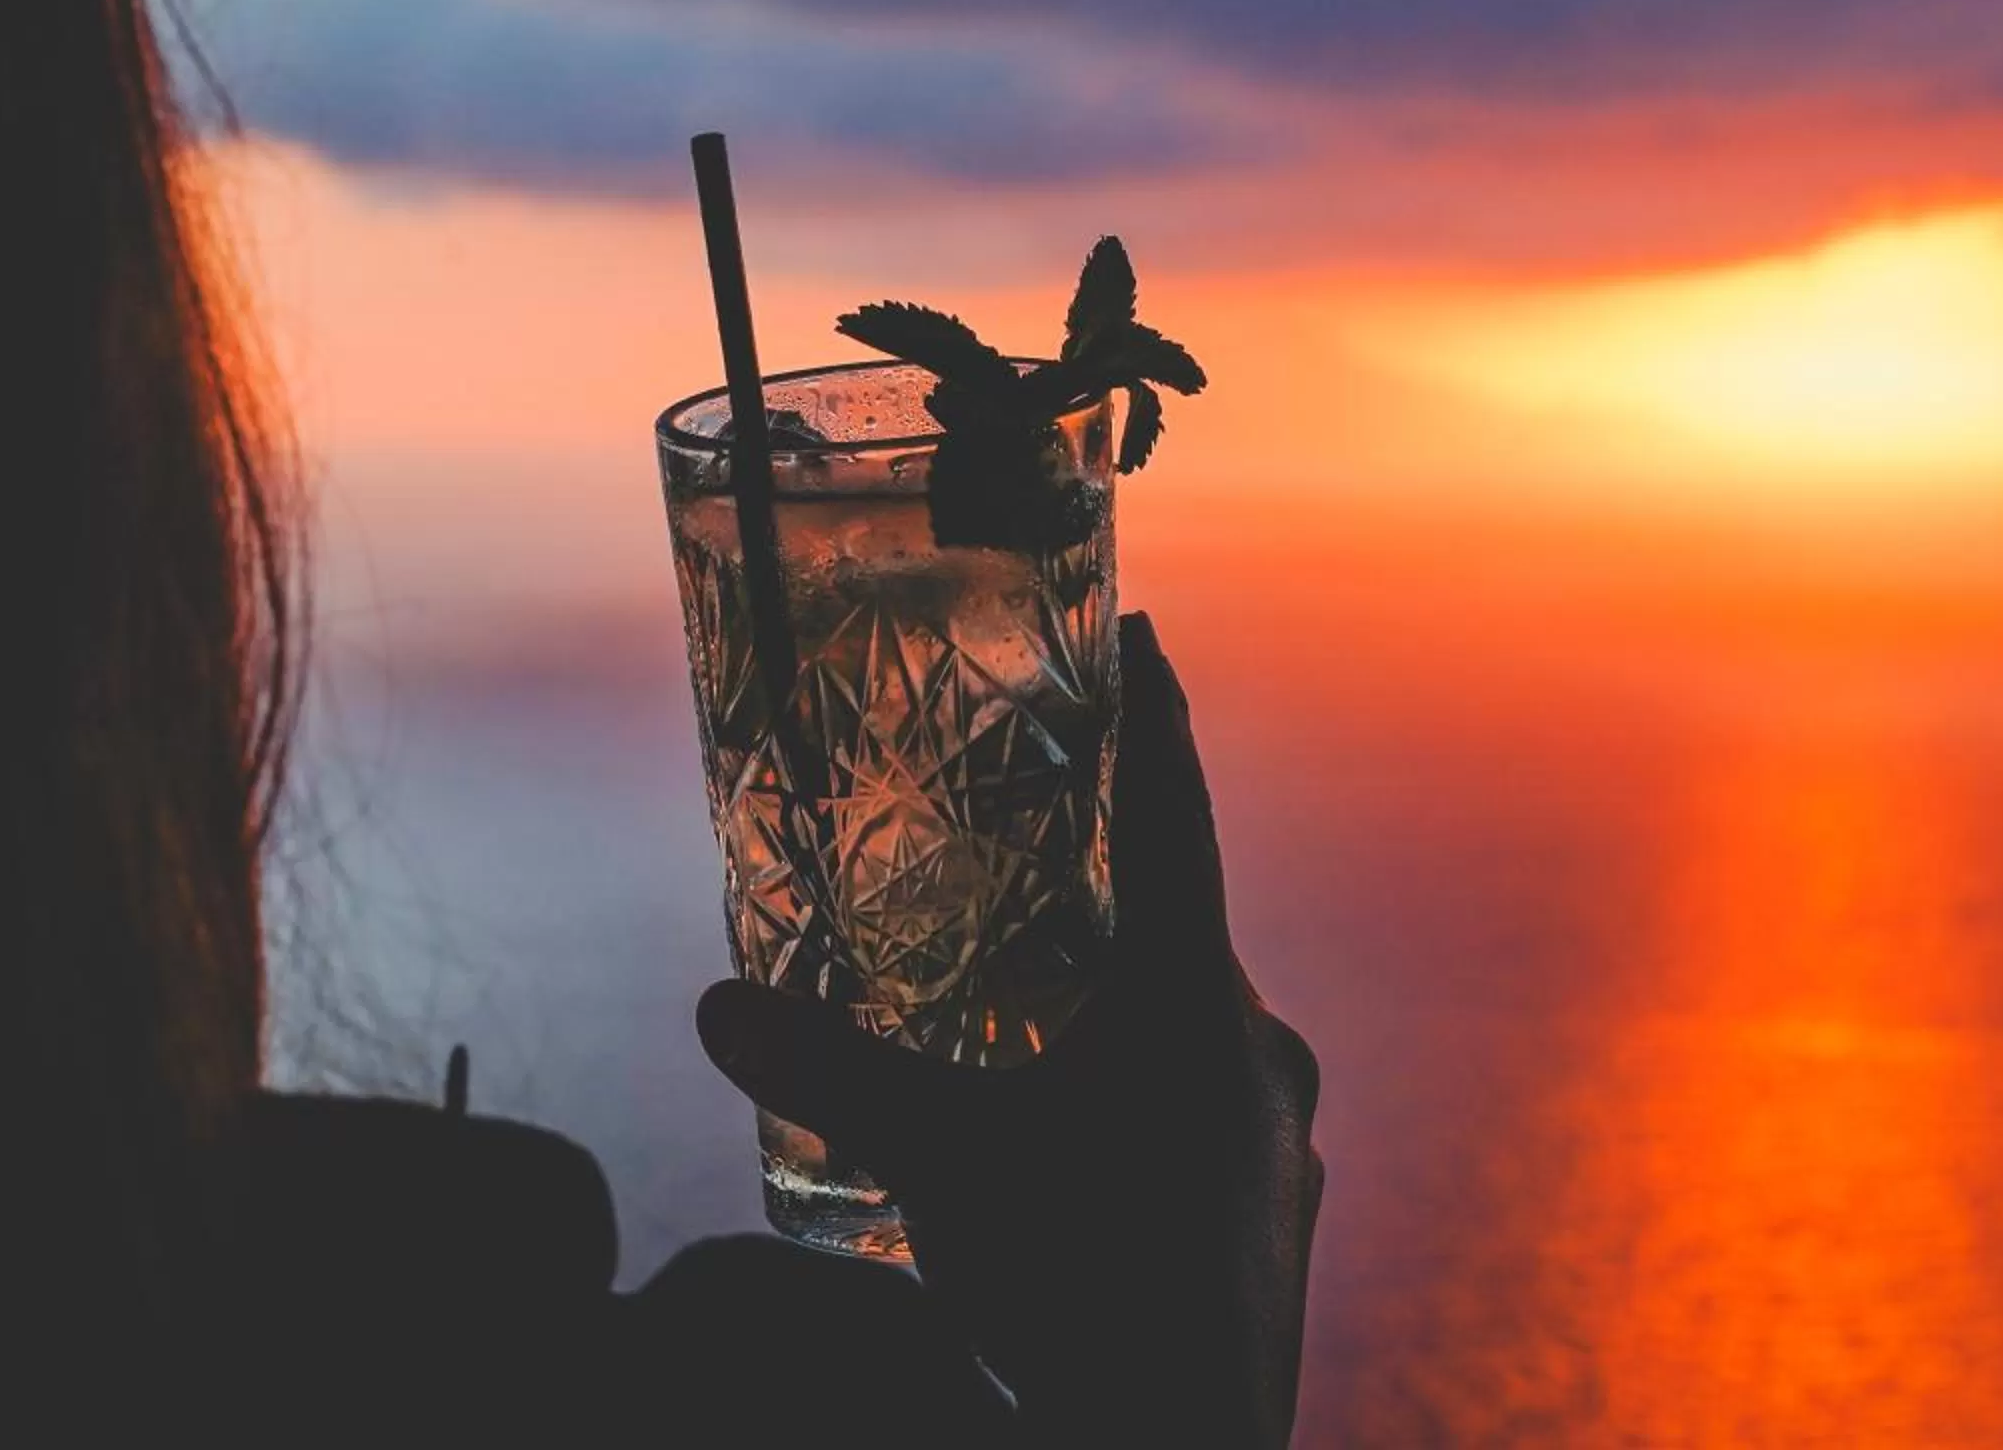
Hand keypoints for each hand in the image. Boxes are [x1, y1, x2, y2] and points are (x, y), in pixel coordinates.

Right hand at [698, 613, 1323, 1446]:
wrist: (1180, 1441)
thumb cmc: (1077, 1285)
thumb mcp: (939, 1166)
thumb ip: (828, 1076)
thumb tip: (720, 1006)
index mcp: (1196, 1001)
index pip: (1178, 814)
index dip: (1158, 717)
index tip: (1151, 634)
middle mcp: (1260, 1055)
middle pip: (1183, 935)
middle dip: (1112, 901)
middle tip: (1042, 867)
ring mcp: (1282, 1147)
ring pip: (1198, 1042)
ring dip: (1126, 1022)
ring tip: (1041, 1029)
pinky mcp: (1277, 1227)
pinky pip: (1210, 1127)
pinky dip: (1146, 1112)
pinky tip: (1086, 1157)